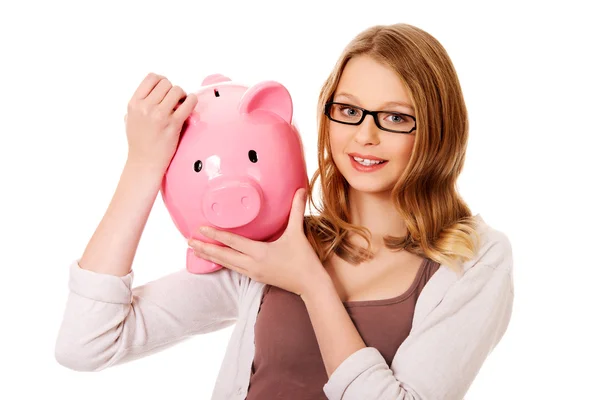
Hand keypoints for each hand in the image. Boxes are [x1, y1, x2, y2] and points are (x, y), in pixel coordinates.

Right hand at [124, 73, 197, 170]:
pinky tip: (190, 105)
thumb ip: (137, 104)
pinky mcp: (173, 124)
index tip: (165, 89)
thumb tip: (148, 92)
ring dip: (182, 95)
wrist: (145, 162)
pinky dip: (192, 100)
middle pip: (166, 83)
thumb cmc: (138, 142)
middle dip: (173, 89)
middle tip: (175, 100)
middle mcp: (145, 107)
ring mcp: (159, 115)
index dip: (161, 80)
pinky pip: (189, 103)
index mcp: (134, 103)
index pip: (151, 78)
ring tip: (182, 105)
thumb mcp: (129, 118)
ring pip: (177, 90)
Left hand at [187, 188, 330, 296]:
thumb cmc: (304, 259)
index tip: (201, 229)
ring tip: (195, 250)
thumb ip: (297, 210)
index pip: (232, 242)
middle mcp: (252, 264)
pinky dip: (222, 263)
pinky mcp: (256, 278)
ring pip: (226, 264)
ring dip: (210, 257)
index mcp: (259, 252)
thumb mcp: (298, 233)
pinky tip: (216, 259)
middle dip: (205, 248)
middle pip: (223, 256)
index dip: (216, 235)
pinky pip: (234, 269)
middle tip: (188, 241)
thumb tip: (300, 190)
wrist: (310, 285)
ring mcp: (252, 273)